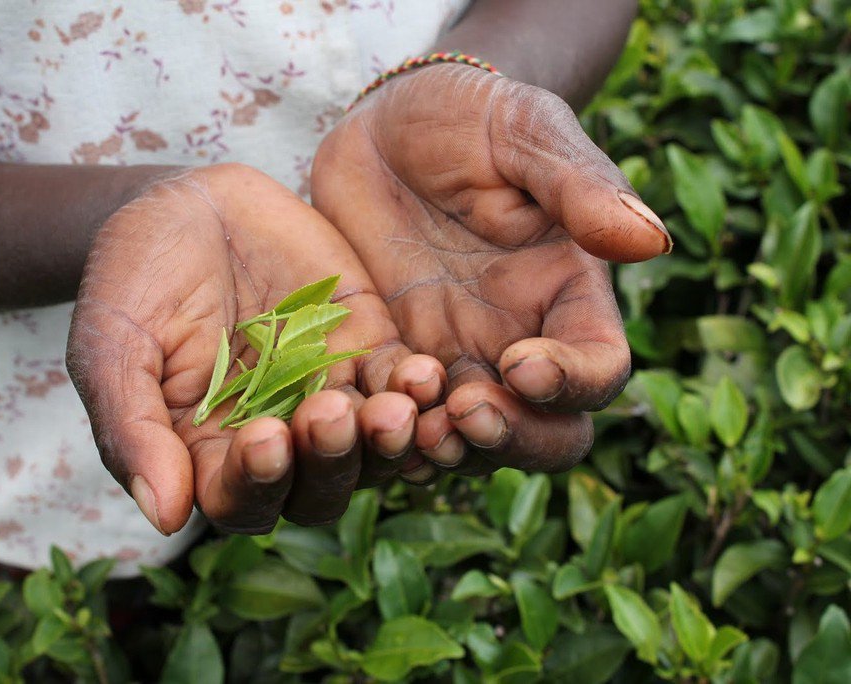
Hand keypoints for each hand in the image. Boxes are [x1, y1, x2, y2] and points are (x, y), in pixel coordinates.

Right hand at [66, 164, 442, 534]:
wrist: (188, 204)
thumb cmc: (135, 278)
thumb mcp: (112, 347)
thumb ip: (132, 428)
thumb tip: (166, 516)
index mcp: (209, 455)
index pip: (241, 499)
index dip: (256, 483)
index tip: (262, 439)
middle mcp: (277, 438)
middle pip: (319, 487)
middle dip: (331, 461)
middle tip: (330, 415)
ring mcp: (327, 394)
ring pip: (373, 448)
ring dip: (389, 440)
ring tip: (394, 407)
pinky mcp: (367, 348)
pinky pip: (403, 384)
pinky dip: (420, 390)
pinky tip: (424, 374)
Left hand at [312, 65, 670, 481]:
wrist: (384, 127)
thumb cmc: (468, 118)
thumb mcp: (524, 132)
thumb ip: (579, 185)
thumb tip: (651, 241)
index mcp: (566, 296)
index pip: (599, 367)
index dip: (572, 382)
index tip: (523, 363)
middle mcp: (515, 341)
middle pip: (542, 431)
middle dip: (509, 438)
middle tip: (463, 413)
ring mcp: (449, 357)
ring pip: (464, 440)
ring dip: (440, 446)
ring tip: (403, 423)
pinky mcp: (387, 359)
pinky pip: (392, 416)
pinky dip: (379, 429)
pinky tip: (354, 416)